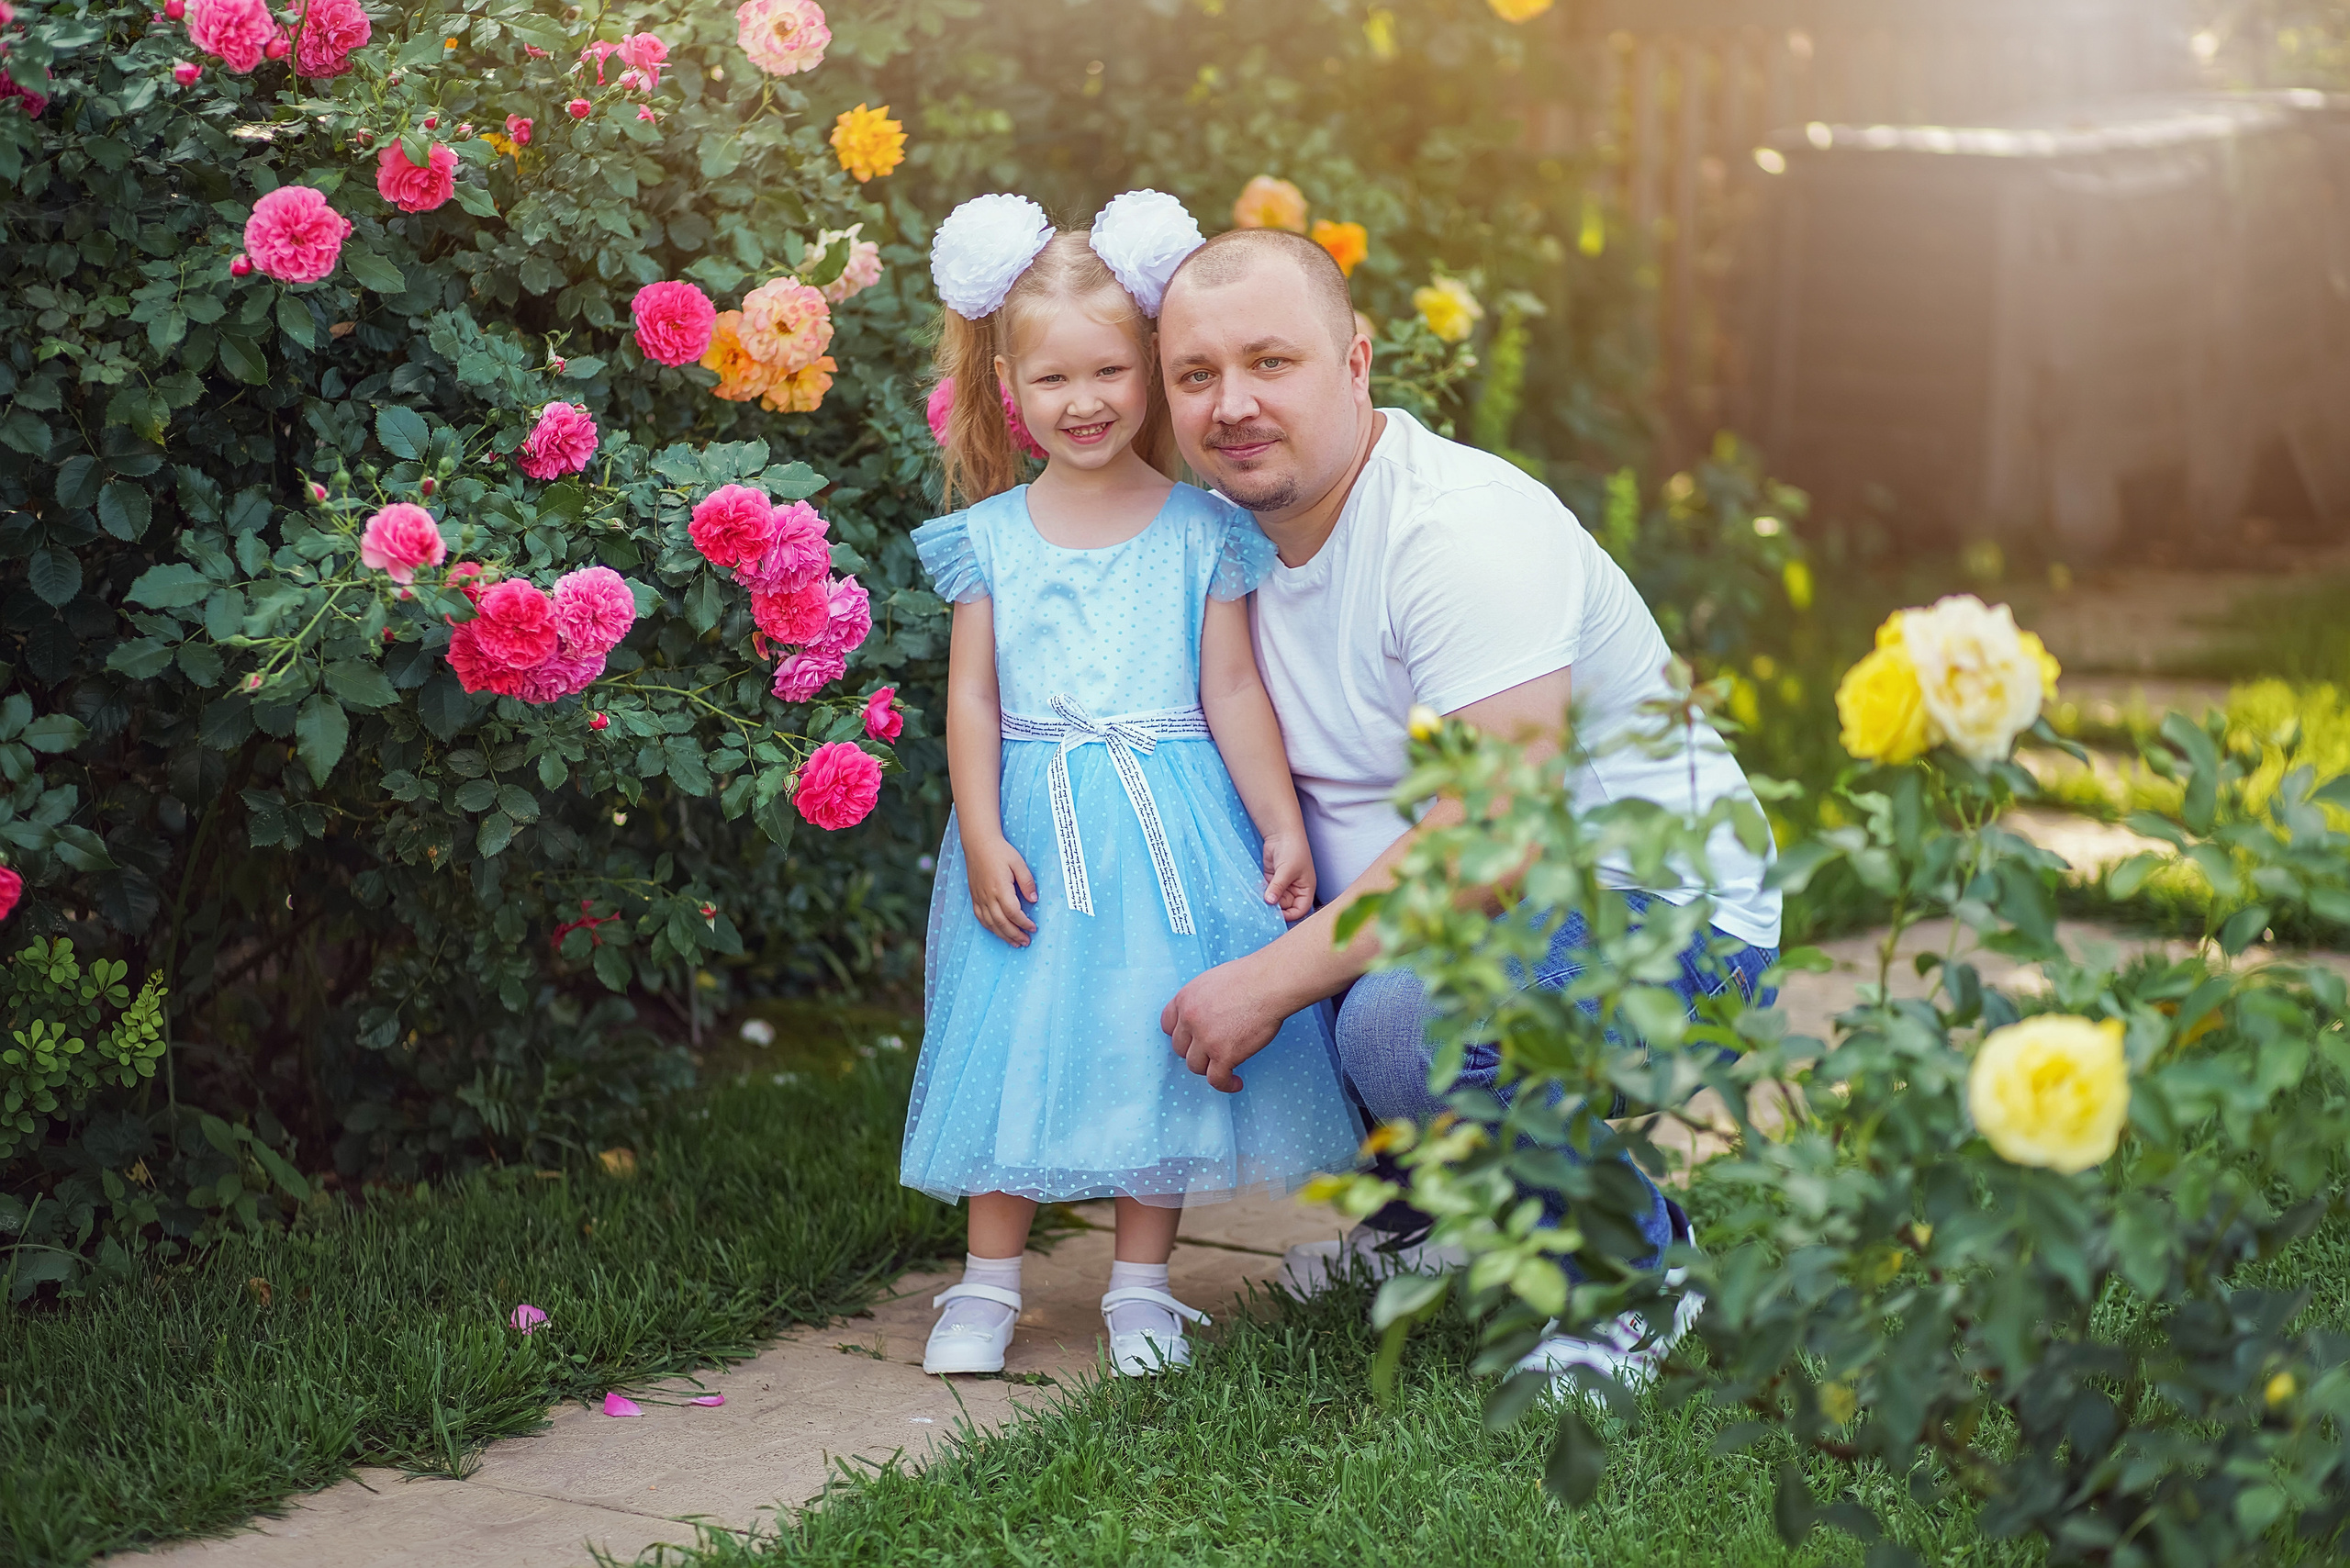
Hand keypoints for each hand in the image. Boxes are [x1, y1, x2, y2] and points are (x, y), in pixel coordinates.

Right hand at [964, 833, 1038, 946]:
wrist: (978, 843)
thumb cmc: (1000, 851)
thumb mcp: (1019, 863)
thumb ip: (1027, 882)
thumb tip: (1034, 900)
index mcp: (1000, 888)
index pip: (1014, 913)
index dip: (1024, 923)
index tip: (1033, 928)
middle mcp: (988, 896)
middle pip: (1002, 923)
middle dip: (1015, 935)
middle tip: (1026, 942)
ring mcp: (979, 897)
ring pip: (991, 923)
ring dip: (1003, 935)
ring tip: (1015, 942)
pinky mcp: (974, 896)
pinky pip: (980, 917)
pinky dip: (990, 928)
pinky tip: (997, 931)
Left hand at [1162, 952, 1289, 1092]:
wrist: (1269, 983)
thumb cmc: (1250, 977)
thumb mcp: (1211, 981)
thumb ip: (1200, 1000)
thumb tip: (1203, 1016)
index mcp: (1185, 999)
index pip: (1168, 1025)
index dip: (1180, 1035)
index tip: (1190, 1040)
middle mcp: (1189, 1019)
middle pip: (1181, 1048)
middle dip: (1195, 1052)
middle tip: (1211, 1052)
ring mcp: (1205, 1039)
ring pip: (1195, 1066)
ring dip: (1209, 1068)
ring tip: (1225, 1067)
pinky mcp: (1224, 1055)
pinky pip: (1217, 1080)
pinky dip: (1226, 1085)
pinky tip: (1235, 1083)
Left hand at [1260, 828, 1315, 922]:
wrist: (1281, 833)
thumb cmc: (1293, 850)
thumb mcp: (1287, 870)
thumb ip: (1278, 887)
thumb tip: (1269, 902)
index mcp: (1306, 889)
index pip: (1300, 909)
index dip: (1290, 915)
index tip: (1277, 917)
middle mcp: (1295, 889)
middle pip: (1286, 907)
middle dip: (1276, 909)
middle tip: (1264, 911)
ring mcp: (1283, 885)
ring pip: (1275, 900)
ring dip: (1266, 902)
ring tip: (1257, 903)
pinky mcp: (1272, 880)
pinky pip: (1266, 892)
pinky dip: (1261, 894)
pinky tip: (1255, 895)